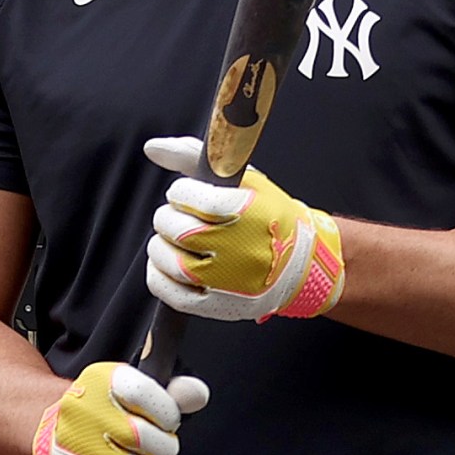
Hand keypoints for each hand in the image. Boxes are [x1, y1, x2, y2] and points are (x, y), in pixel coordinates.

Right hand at [30, 360, 208, 454]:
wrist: (55, 432)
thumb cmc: (105, 413)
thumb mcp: (136, 393)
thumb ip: (172, 394)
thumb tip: (197, 394)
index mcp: (102, 380)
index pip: (142, 394)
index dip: (166, 412)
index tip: (167, 420)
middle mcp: (85, 410)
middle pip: (144, 437)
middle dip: (164, 447)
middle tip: (159, 446)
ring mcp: (77, 445)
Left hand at [142, 134, 344, 322]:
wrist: (302, 264)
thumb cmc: (271, 218)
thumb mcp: (245, 179)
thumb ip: (195, 156)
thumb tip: (152, 148)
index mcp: (250, 211)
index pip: (190, 196)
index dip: (181, 192)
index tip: (187, 194)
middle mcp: (240, 248)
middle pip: (176, 228)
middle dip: (169, 217)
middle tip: (178, 216)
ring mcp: (228, 282)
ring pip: (169, 260)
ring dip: (161, 246)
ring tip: (174, 239)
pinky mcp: (219, 307)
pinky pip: (171, 293)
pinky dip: (159, 276)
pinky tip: (168, 265)